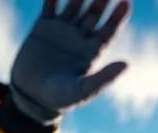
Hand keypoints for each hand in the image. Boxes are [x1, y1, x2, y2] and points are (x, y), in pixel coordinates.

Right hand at [9, 0, 130, 124]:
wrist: (30, 96)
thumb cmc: (59, 98)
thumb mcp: (83, 90)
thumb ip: (104, 78)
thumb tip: (126, 65)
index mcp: (91, 51)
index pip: (108, 30)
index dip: (118, 17)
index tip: (126, 2)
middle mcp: (78, 38)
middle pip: (93, 14)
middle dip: (100, 1)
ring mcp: (61, 31)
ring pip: (74, 7)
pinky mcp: (42, 28)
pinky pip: (49, 8)